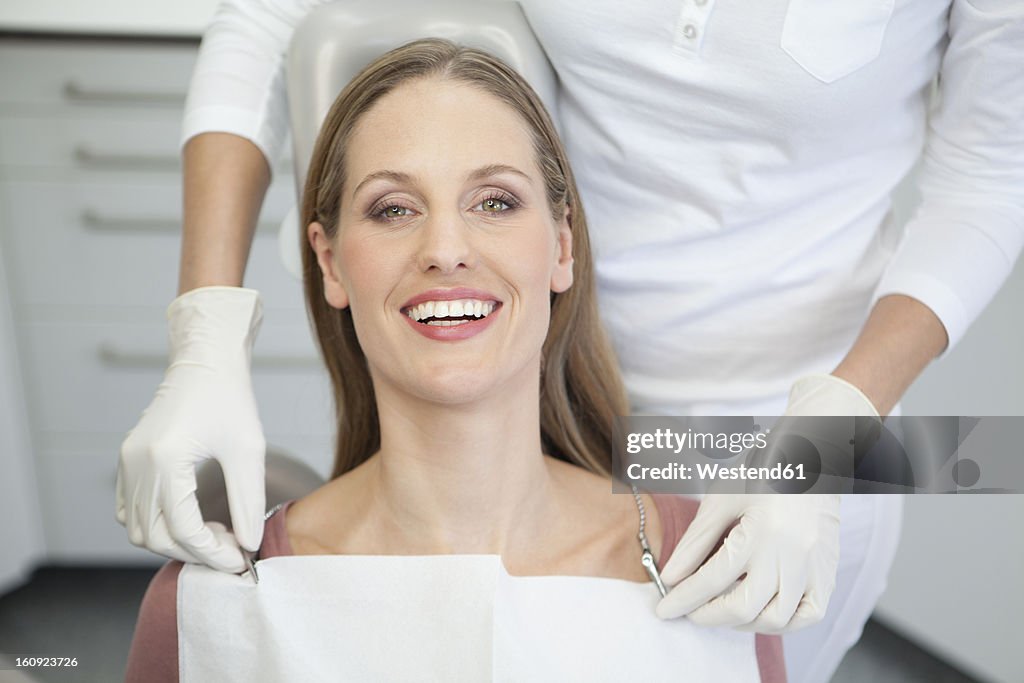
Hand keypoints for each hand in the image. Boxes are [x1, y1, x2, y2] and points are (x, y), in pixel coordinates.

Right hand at [116, 286, 266, 571]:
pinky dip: (156, 525)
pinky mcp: (128, 460)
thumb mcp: (249, 450)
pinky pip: (131, 510)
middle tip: (231, 549)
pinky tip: (194, 519)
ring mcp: (127, 463)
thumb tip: (248, 546)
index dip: (212, 553)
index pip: (182, 530)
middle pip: (155, 536)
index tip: (241, 561)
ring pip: (138, 529)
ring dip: (174, 542)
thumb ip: (249, 502)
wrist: (206, 362)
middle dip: (194, 553)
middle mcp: (138, 464)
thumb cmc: (231, 398)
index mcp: (166, 460)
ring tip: (216, 533)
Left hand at [654, 374, 878, 632]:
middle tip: (688, 611)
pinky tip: (760, 610)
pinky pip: (810, 614)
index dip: (683, 599)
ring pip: (776, 619)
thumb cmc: (763, 472)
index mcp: (761, 531)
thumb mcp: (722, 499)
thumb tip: (670, 578)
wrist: (814, 457)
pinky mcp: (829, 572)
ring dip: (742, 622)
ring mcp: (814, 567)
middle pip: (744, 607)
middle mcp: (791, 554)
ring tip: (721, 609)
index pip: (713, 579)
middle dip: (708, 616)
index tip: (663, 609)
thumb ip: (695, 542)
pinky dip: (782, 621)